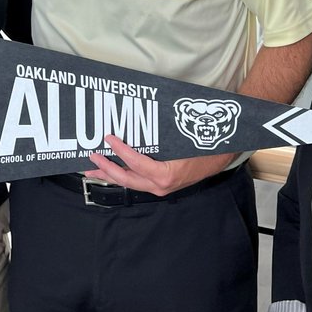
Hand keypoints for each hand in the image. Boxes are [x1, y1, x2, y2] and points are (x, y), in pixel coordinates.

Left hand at [85, 135, 235, 195]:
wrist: (221, 157)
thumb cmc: (203, 146)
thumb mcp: (182, 140)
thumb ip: (161, 138)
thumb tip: (138, 123)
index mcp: (166, 175)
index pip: (136, 163)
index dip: (120, 150)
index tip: (108, 137)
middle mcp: (160, 186)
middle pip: (126, 179)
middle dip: (106, 168)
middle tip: (90, 156)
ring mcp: (159, 188)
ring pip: (128, 183)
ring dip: (109, 174)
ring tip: (91, 168)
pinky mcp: (159, 185)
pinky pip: (136, 181)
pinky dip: (121, 174)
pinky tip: (110, 169)